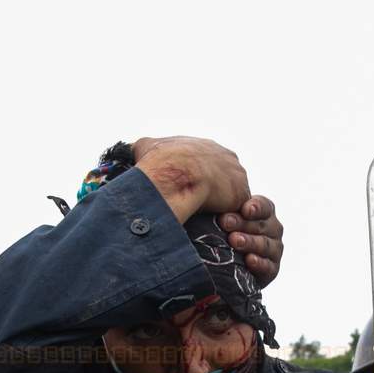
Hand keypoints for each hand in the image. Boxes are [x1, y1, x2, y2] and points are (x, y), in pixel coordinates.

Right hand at [132, 136, 249, 222]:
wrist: (176, 174)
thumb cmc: (160, 160)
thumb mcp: (147, 146)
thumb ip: (147, 148)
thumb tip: (133, 151)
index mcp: (206, 146)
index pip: (207, 164)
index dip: (198, 179)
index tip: (189, 190)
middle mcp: (226, 157)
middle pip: (225, 178)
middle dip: (215, 191)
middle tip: (199, 206)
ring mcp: (237, 176)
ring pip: (232, 194)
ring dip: (222, 206)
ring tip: (208, 220)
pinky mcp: (241, 195)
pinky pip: (238, 210)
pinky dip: (228, 218)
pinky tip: (217, 226)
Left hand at [220, 196, 284, 286]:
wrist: (227, 266)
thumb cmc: (223, 233)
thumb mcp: (223, 219)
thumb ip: (223, 210)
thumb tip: (207, 201)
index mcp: (265, 212)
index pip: (264, 207)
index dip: (255, 207)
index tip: (244, 209)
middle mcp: (273, 229)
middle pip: (261, 225)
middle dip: (242, 223)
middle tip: (225, 222)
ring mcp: (274, 250)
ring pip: (264, 244)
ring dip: (249, 242)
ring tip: (234, 240)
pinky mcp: (272, 269)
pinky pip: (268, 266)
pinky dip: (259, 263)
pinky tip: (249, 260)